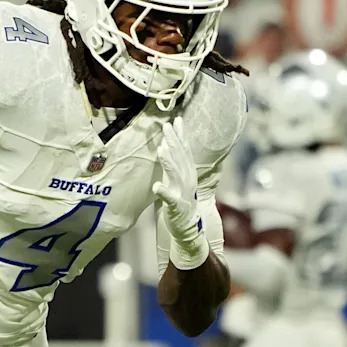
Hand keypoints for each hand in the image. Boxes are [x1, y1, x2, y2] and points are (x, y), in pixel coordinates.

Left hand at [153, 117, 208, 269]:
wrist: (189, 226)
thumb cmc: (180, 200)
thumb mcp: (178, 178)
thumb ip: (175, 162)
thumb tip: (168, 144)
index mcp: (187, 172)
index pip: (184, 150)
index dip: (180, 135)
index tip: (175, 120)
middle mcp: (187, 179)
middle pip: (180, 158)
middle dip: (173, 142)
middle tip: (166, 127)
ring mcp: (182, 192)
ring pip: (175, 174)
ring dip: (168, 162)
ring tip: (161, 150)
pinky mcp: (176, 206)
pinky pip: (169, 198)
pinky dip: (164, 192)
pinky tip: (157, 186)